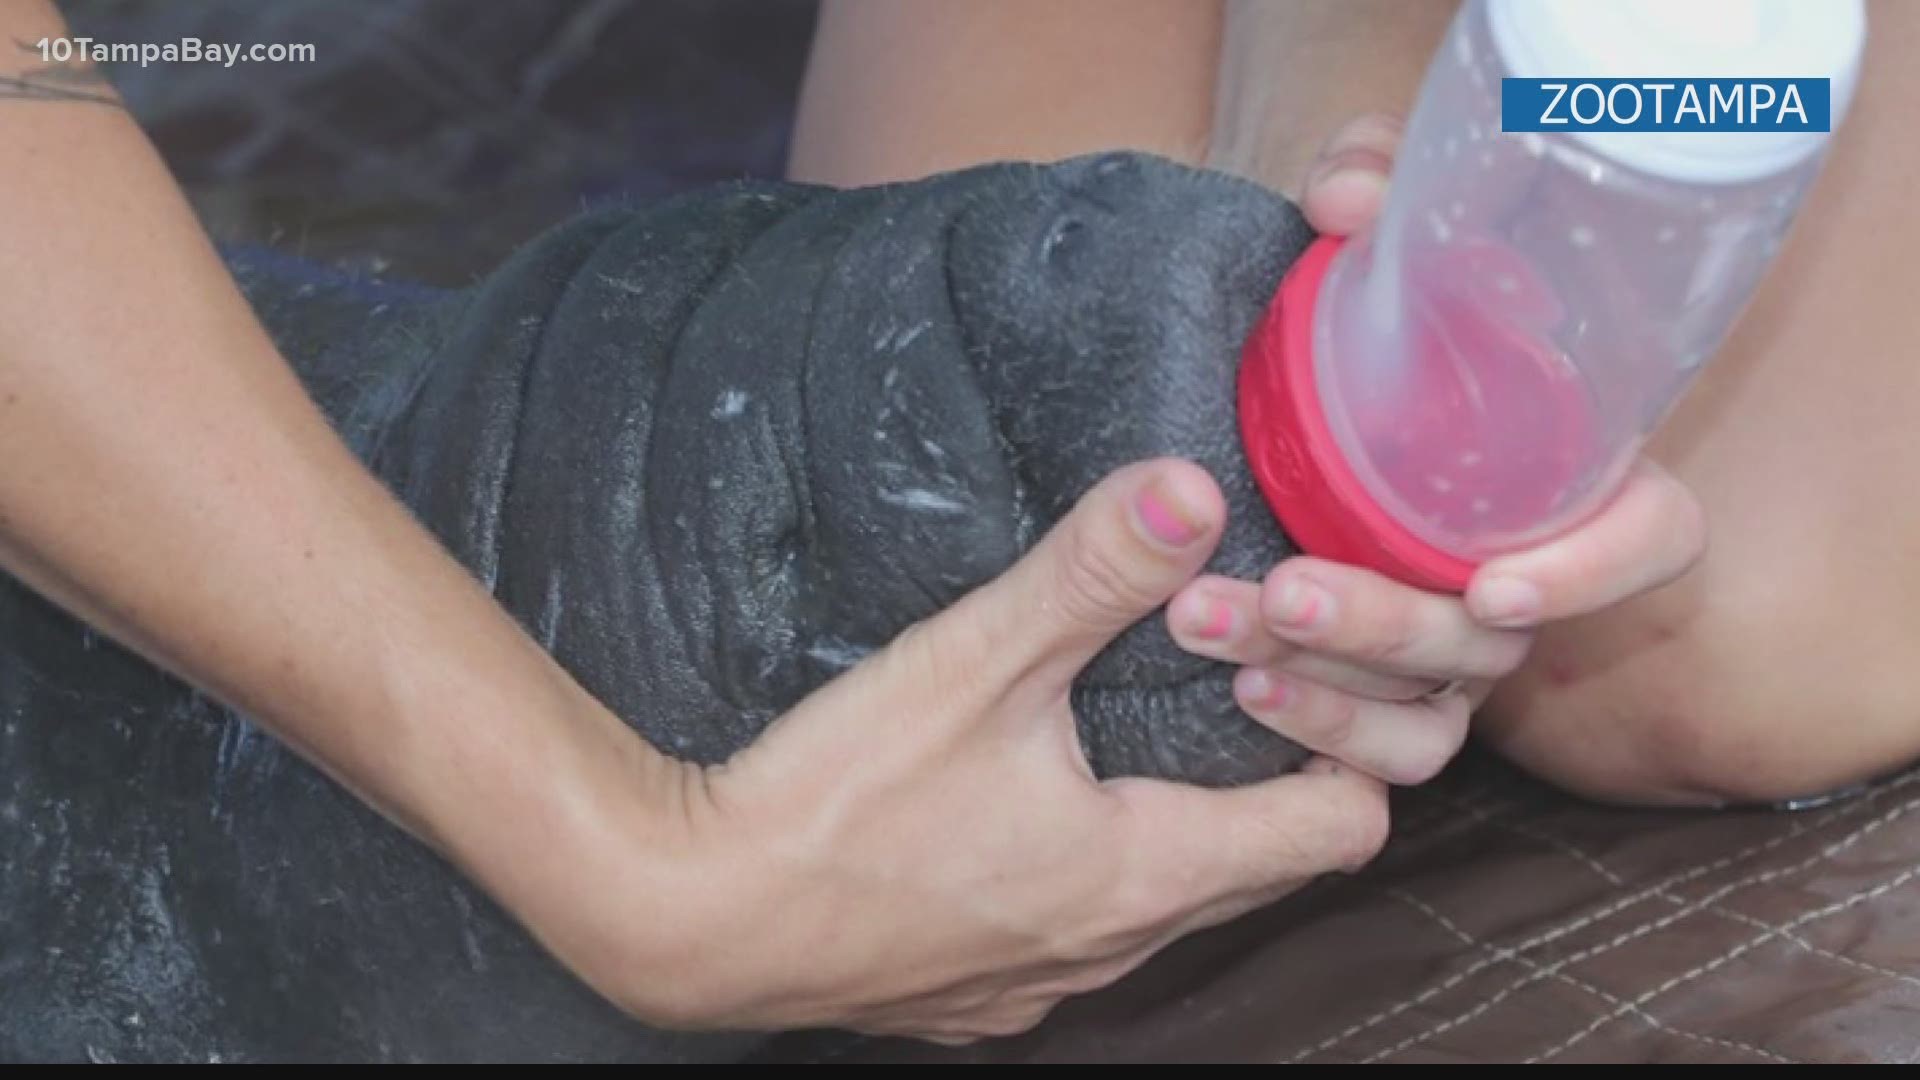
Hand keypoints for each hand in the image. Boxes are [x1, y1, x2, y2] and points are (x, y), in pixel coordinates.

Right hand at [616, 460, 1386, 1043]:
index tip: (1301, 681)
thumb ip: (1090, 571)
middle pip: (1260, 877)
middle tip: (1232, 693)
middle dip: (1268, 787)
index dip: (1346, 749)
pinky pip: (1076, 946)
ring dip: (1176, 837)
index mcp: (1145, 872)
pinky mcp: (974, 1002)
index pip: (1337, 829)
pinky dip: (1084, 885)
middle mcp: (1114, 951)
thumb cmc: (834, 801)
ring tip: (1129, 745)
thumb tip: (1194, 487)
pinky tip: (1020, 822)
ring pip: (1165, 915)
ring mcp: (1041, 991)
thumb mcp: (973, 662)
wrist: (689, 919)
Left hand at [1164, 113, 1706, 787]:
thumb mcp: (1395, 244)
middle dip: (1385, 626)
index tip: (1493, 585)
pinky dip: (1312, 731)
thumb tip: (1341, 196)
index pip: (1650, 538)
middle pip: (1493, 640)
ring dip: (1323, 686)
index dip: (1592, 573)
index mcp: (1577, 481)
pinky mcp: (1391, 701)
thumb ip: (1382, 190)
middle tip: (1283, 590)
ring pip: (1427, 714)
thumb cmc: (1395, 332)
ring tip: (1214, 632)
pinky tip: (1238, 690)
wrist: (1323, 424)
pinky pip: (1378, 756)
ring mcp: (1460, 657)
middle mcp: (1529, 580)